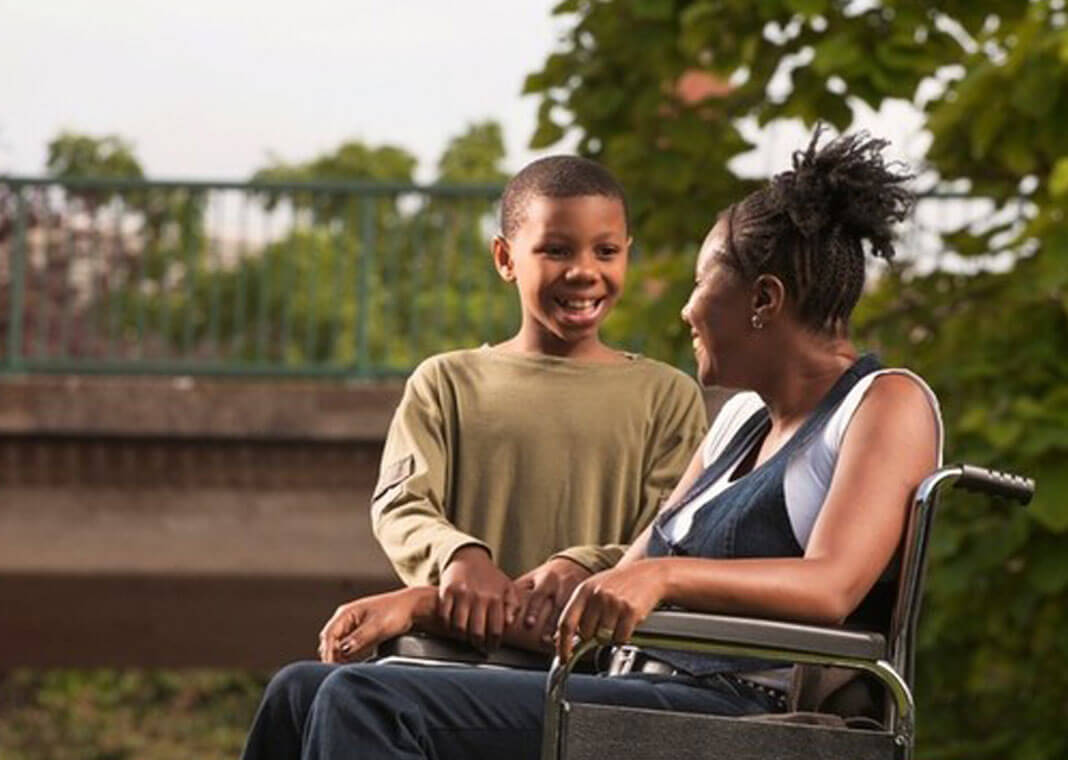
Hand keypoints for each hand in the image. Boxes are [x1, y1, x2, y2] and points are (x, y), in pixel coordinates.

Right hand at [318, 587, 434, 663]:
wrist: (412, 608)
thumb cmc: (396, 612)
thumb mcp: (378, 626)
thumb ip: (359, 638)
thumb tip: (342, 649)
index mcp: (346, 613)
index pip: (329, 635)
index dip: (328, 652)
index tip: (332, 667)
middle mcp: (345, 619)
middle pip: (329, 641)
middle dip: (330, 656)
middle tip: (335, 672)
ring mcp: (351, 626)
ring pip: (336, 645)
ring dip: (336, 657)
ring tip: (340, 671)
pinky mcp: (359, 633)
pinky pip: (346, 647)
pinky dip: (344, 656)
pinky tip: (348, 665)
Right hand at [439, 546, 520, 651]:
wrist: (469, 557)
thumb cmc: (490, 577)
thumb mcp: (507, 587)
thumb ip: (512, 605)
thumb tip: (510, 623)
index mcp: (496, 597)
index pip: (495, 630)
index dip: (493, 644)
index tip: (491, 648)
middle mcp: (479, 596)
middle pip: (476, 632)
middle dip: (478, 645)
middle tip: (478, 647)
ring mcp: (461, 594)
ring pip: (459, 628)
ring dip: (462, 638)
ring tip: (466, 639)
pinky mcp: (446, 591)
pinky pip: (444, 617)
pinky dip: (447, 627)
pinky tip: (453, 628)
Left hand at [515, 557, 591, 643]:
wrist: (576, 565)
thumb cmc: (550, 576)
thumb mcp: (534, 577)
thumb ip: (520, 590)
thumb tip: (503, 607)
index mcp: (547, 579)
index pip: (539, 595)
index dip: (533, 610)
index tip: (529, 624)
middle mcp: (563, 585)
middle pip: (558, 606)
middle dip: (552, 624)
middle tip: (546, 641)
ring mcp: (578, 592)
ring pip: (573, 612)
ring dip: (568, 629)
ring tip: (562, 645)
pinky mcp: (589, 600)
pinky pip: (586, 614)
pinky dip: (581, 627)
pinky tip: (578, 640)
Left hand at [554, 560, 666, 661]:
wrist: (648, 574)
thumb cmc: (618, 584)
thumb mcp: (593, 590)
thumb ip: (577, 611)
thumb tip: (560, 638)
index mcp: (583, 590)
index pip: (566, 622)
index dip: (563, 644)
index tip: (564, 658)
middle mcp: (597, 595)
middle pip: (586, 634)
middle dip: (594, 634)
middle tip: (605, 622)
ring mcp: (613, 603)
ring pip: (604, 638)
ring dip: (610, 635)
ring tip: (617, 619)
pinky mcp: (630, 611)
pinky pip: (620, 638)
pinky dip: (623, 636)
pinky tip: (627, 622)